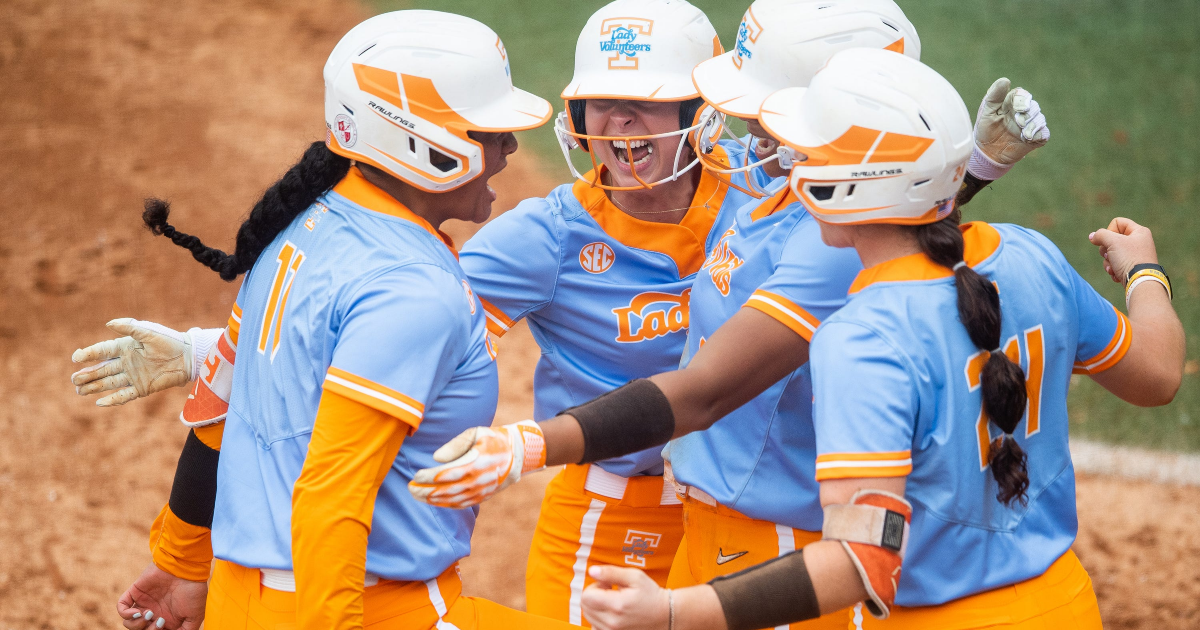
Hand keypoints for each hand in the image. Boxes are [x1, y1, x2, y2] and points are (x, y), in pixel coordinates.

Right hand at [71, 319, 193, 405]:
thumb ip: (129, 326)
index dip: (88, 354)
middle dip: (87, 374)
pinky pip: (124, 395)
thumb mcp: (148, 332)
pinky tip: (99, 402)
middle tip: (74, 379)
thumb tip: (108, 323)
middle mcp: (126, 362)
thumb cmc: (169, 340)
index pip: (102, 351)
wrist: (188, 357)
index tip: (75, 357)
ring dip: (94, 387)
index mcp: (126, 347)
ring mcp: (133, 376)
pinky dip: (113, 399)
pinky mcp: (142, 388)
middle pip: (102, 369)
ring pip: (109, 383)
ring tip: (78, 390)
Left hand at [116, 564, 206, 629]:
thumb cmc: (194, 591)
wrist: (188, 569)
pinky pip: (121, 607)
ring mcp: (144, 603)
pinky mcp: (136, 593)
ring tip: (149, 614)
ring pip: (129, 623)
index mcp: (166, 620)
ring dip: (136, 624)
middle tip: (160, 621)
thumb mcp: (195, 616)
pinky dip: (125, 613)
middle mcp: (154, 613)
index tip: (165, 628)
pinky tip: (137, 612)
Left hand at [408, 420, 545, 507]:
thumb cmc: (494, 439)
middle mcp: (478, 480)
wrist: (518, 454)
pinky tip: (435, 501)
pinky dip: (446, 504)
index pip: (447, 474)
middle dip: (426, 491)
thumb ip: (456, 444)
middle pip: (447, 490)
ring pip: (453, 499)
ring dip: (433, 500)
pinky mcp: (483, 496)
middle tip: (410, 489)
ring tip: (417, 496)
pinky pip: (462, 504)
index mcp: (476, 463)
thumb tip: (436, 458)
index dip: (429, 477)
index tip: (416, 476)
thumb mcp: (477, 433)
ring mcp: (481, 491)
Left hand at [582, 565, 669, 629]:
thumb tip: (592, 571)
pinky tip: (612, 613)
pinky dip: (599, 619)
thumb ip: (611, 572)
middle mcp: (612, 622)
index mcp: (617, 605)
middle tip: (610, 592)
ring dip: (596, 607)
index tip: (607, 584)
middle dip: (594, 596)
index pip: (586, 596)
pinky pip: (595, 627)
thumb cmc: (651, 595)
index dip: (595, 586)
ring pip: (589, 617)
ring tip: (613, 602)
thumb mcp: (634, 576)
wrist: (664, 615)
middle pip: (585, 607)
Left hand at [969, 78, 1049, 177]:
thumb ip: (994, 96)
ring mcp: (1030, 125)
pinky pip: (1044, 133)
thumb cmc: (986, 130)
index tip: (1019, 107)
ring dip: (1032, 125)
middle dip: (1028, 113)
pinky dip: (1038, 135)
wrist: (987, 153)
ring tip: (1023, 133)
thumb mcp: (986, 113)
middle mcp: (1023, 112)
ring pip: (1040, 118)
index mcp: (1011, 104)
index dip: (1022, 99)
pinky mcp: (1036, 138)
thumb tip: (1005, 80)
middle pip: (1033, 106)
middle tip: (1019, 121)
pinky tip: (1028, 138)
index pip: (1021, 95)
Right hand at [1089, 217, 1159, 282]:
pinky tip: (1116, 274)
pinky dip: (1114, 269)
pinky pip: (1116, 264)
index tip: (1109, 241)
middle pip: (1112, 240)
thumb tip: (1092, 236)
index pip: (1117, 222)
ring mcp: (1135, 255)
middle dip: (1106, 250)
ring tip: (1113, 268)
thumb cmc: (1129, 258)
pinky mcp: (1132, 267)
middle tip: (1109, 255)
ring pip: (1112, 253)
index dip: (1109, 231)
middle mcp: (1139, 242)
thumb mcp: (1113, 241)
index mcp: (1139, 231)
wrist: (1140, 282)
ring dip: (1108, 262)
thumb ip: (1100, 235)